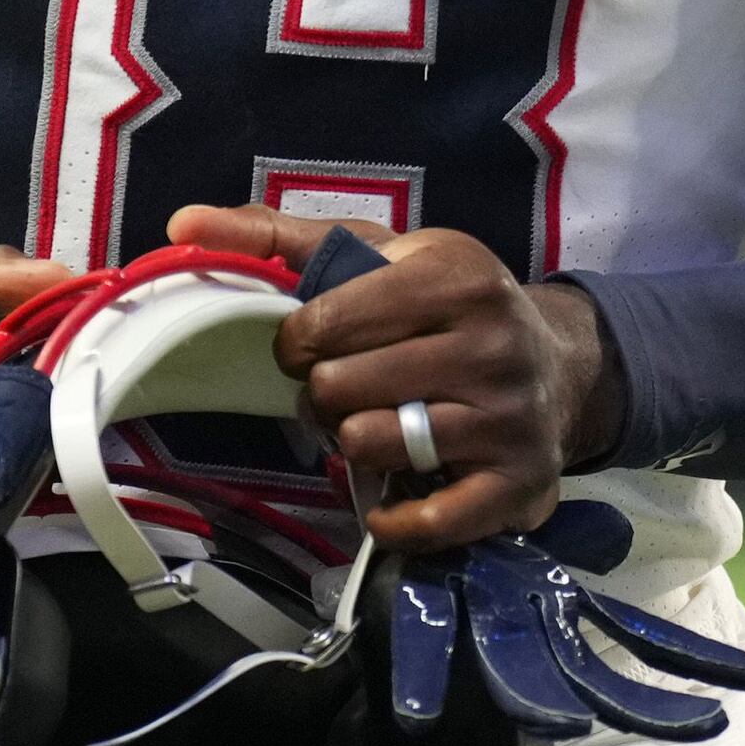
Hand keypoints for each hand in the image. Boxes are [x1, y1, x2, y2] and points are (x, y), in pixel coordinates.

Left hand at [163, 207, 620, 546]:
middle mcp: (491, 343)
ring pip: (369, 447)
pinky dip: (394, 520)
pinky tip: (391, 498)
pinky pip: (427, 521)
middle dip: (326, 395)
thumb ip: (278, 238)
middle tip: (350, 390)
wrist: (562, 365)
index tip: (314, 345)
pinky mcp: (517, 483)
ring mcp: (508, 417)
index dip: (297, 343)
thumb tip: (182, 224)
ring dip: (356, 446)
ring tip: (378, 426)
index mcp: (456, 276)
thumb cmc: (448, 305)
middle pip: (339, 390)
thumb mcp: (378, 252)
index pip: (324, 324)